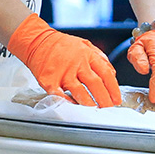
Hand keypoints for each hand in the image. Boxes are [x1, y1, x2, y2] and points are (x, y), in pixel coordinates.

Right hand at [7, 13, 121, 107]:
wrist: (37, 41)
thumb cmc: (62, 45)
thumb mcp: (84, 44)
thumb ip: (99, 57)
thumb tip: (112, 73)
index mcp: (87, 55)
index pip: (105, 73)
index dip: (113, 88)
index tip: (117, 99)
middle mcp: (76, 64)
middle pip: (95, 84)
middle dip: (105, 100)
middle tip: (109, 109)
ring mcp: (63, 72)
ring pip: (80, 92)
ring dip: (89, 104)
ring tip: (95, 112)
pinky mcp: (49, 80)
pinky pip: (60, 95)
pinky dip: (67, 103)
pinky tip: (74, 108)